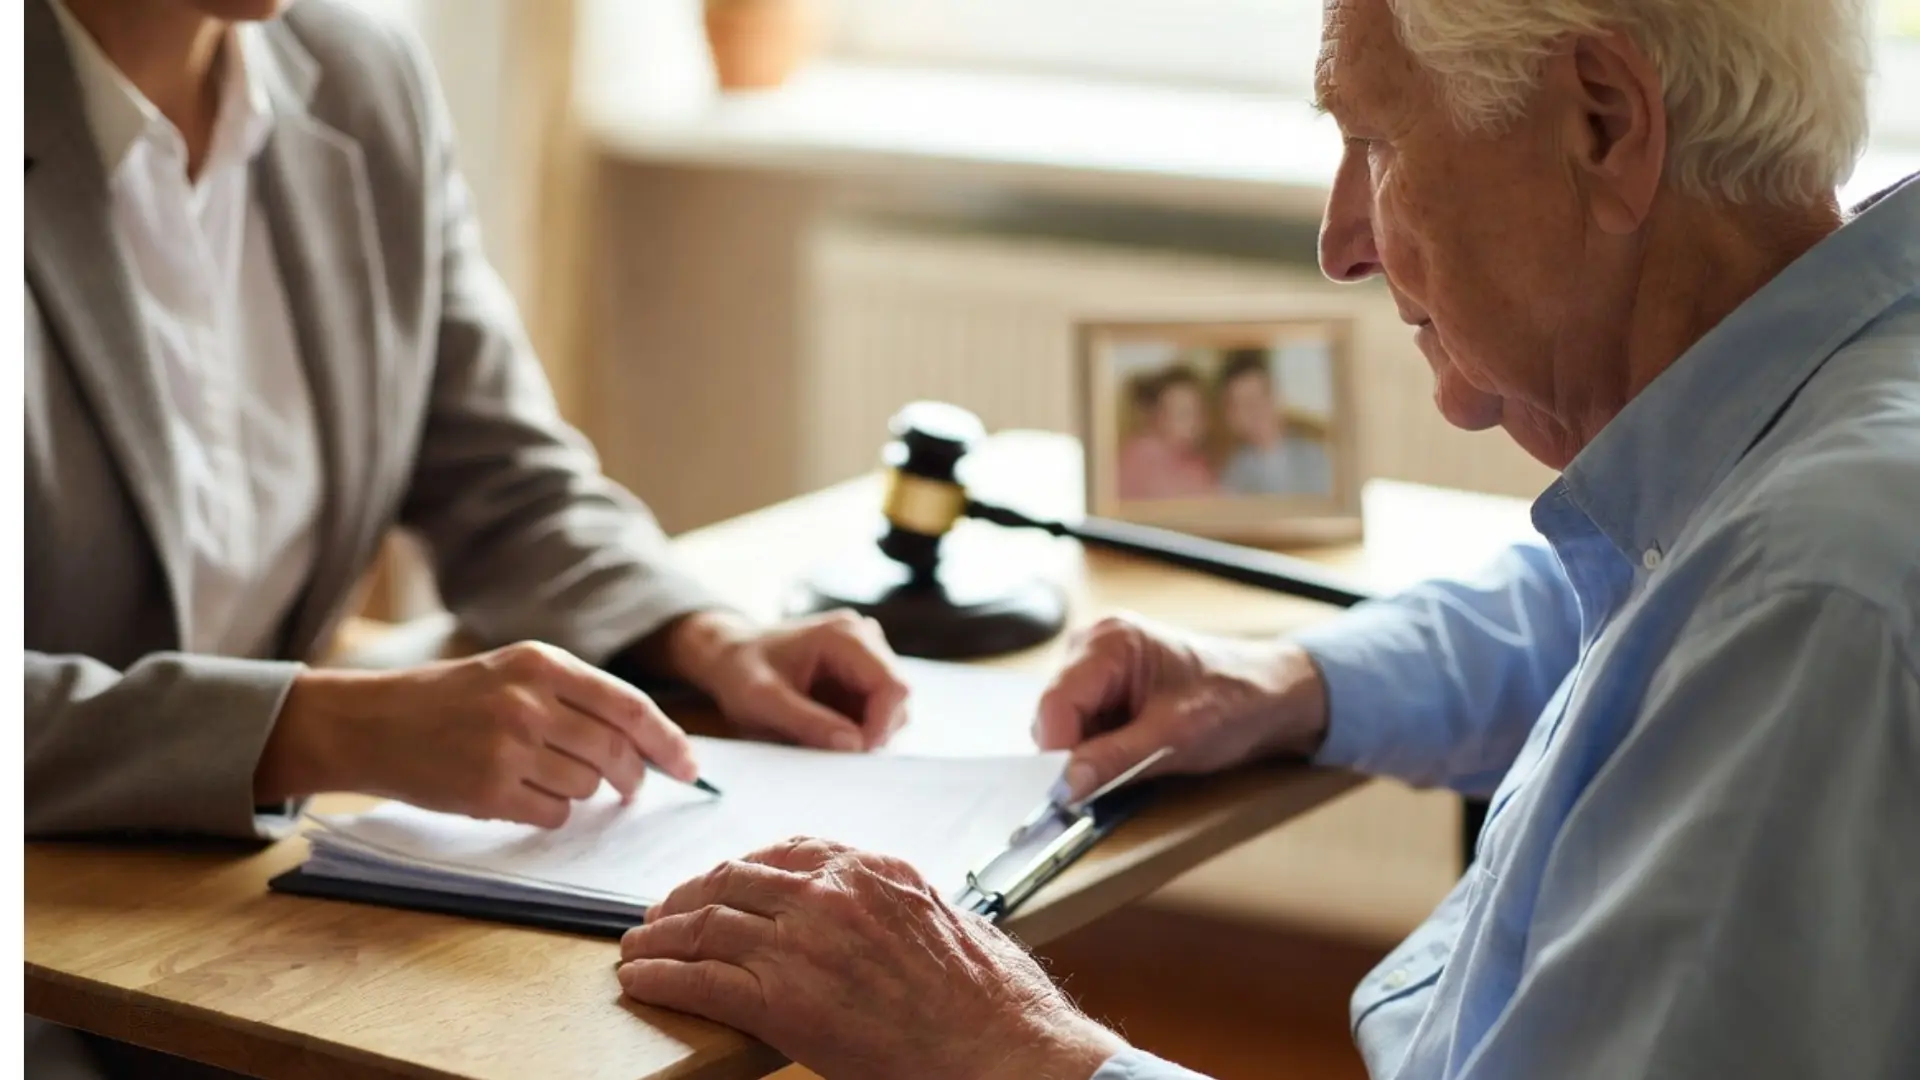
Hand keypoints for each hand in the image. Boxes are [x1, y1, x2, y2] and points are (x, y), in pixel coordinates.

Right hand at [257, 641, 698, 825]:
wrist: (370, 722)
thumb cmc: (450, 699)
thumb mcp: (512, 672)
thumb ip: (575, 698)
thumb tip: (646, 745)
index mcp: (542, 663)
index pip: (630, 707)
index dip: (668, 742)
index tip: (689, 767)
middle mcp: (528, 701)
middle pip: (615, 753)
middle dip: (632, 778)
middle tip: (629, 788)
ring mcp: (507, 746)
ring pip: (586, 788)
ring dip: (580, 793)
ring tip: (543, 776)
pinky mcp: (488, 789)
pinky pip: (553, 814)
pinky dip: (549, 813)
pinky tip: (520, 796)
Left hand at [617, 839, 1127, 1079]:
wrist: (998, 1046)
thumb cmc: (989, 997)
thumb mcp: (948, 921)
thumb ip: (900, 905)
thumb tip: (884, 914)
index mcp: (871, 870)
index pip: (785, 851)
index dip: (739, 868)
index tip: (720, 880)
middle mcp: (830, 893)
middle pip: (732, 880)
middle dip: (688, 896)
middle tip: (662, 913)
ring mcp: (801, 942)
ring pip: (706, 924)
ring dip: (660, 936)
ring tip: (638, 947)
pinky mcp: (781, 999)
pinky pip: (701, 978)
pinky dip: (661, 977)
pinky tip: (641, 980)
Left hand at [663, 611, 909, 751]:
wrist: (729, 656)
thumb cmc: (740, 671)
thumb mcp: (761, 700)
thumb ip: (805, 721)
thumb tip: (853, 745)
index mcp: (846, 636)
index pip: (893, 686)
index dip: (881, 726)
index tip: (851, 755)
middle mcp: (867, 640)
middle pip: (898, 700)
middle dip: (870, 733)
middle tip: (827, 752)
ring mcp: (868, 657)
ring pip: (891, 711)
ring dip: (862, 734)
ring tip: (817, 738)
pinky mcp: (862, 677)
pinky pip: (875, 714)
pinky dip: (855, 731)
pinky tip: (822, 730)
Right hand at [1034, 614, 1329, 802]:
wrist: (1273, 695)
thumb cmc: (1235, 700)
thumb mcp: (1174, 739)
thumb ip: (1114, 760)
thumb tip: (1067, 786)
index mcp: (1109, 642)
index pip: (1055, 705)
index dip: (1058, 754)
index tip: (1071, 794)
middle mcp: (1094, 644)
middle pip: (1054, 714)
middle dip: (1077, 753)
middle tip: (1118, 775)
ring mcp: (1097, 662)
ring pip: (1065, 724)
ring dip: (1092, 752)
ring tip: (1140, 755)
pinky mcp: (1105, 683)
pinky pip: (1083, 724)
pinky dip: (1102, 746)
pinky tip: (1135, 749)